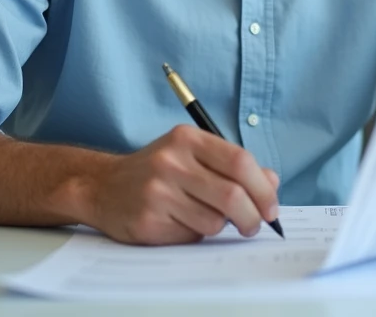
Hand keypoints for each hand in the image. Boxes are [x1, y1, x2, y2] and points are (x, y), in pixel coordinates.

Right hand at [84, 125, 279, 244]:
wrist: (103, 187)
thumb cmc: (158, 170)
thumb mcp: (193, 155)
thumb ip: (232, 165)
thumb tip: (272, 182)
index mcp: (187, 138)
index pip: (240, 161)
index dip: (263, 188)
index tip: (271, 207)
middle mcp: (170, 161)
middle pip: (231, 195)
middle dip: (252, 217)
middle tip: (254, 225)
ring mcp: (157, 192)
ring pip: (214, 221)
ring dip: (220, 227)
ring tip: (205, 218)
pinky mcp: (148, 221)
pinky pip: (191, 237)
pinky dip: (196, 235)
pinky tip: (180, 223)